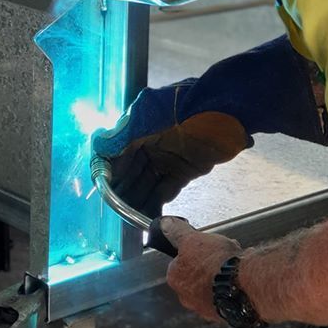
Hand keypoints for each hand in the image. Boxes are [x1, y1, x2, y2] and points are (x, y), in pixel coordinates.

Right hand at [92, 84, 247, 216]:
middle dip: (123, 192)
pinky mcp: (185, 170)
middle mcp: (149, 143)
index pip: (114, 154)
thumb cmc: (188, 108)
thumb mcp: (150, 115)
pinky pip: (165, 190)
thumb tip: (98, 147)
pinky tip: (149, 216)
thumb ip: (123, 134)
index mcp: (137, 127)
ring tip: (131, 220)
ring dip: (138, 201)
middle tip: (118, 212)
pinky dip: (156, 203)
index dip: (108, 173)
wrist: (229, 108)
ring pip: (145, 184)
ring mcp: (167, 157)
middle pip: (129, 173)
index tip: (106, 191)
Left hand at [161, 217, 242, 322]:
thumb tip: (166, 225)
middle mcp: (188, 297)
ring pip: (212, 285)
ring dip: (220, 275)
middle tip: (217, 254)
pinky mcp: (225, 313)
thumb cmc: (216, 264)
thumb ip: (177, 231)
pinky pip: (227, 295)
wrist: (244, 284)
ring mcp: (207, 307)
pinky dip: (233, 286)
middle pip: (195, 275)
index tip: (200, 246)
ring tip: (232, 262)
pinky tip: (239, 276)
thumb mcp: (192, 239)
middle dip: (206, 264)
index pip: (177, 262)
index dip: (191, 251)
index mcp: (176, 279)